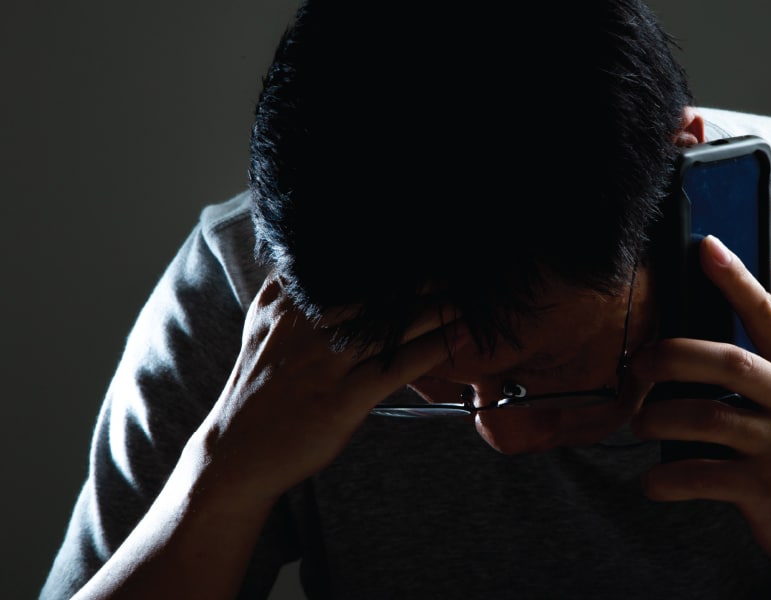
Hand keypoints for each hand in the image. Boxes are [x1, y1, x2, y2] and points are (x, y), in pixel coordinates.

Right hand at [192, 275, 459, 503]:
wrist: (235, 454)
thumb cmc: (261, 388)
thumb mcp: (265, 326)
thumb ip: (290, 289)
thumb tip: (317, 255)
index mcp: (286, 302)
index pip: (343, 265)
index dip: (389, 254)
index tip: (428, 240)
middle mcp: (304, 326)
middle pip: (375, 290)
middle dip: (422, 276)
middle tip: (461, 263)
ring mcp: (322, 364)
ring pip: (392, 325)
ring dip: (438, 307)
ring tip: (471, 294)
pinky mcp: (339, 401)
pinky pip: (396, 368)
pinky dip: (433, 349)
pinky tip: (460, 336)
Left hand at [630, 236, 770, 597]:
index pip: (768, 313)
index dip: (734, 278)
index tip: (704, 246)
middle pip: (725, 360)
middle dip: (670, 357)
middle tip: (639, 365)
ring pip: (704, 417)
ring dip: (658, 418)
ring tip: (642, 422)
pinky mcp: (768, 489)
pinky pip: (699, 475)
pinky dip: (666, 478)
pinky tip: (654, 480)